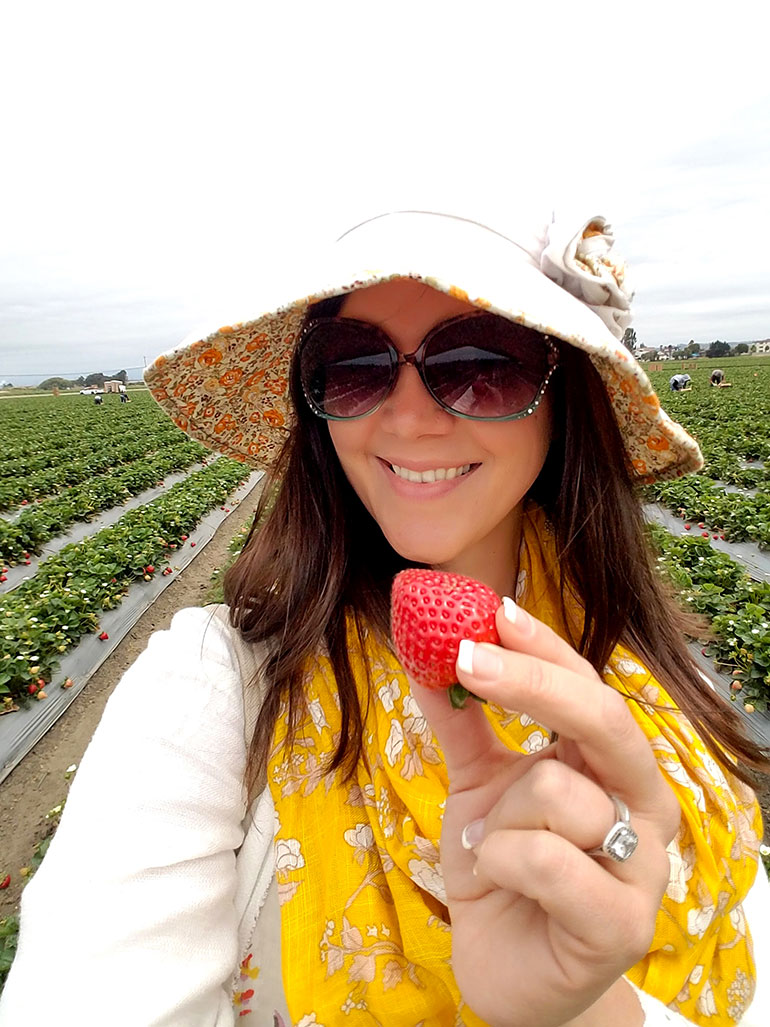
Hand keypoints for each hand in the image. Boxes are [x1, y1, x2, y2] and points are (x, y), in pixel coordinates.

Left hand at [409, 600, 679, 1026]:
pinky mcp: (621, 923)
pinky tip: (497, 877)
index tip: (491, 608)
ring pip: (558, 792)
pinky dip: (502, 860)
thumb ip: (462, 724)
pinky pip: (547, 860)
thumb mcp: (475, 786)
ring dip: (497, 816)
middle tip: (465, 659)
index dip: (543, 646)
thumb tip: (424, 651)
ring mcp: (641, 865)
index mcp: (609, 764)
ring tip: (488, 844)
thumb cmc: (503, 868)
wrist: (506, 969)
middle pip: (603, 718)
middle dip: (531, 683)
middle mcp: (640, 804)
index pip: (587, 686)